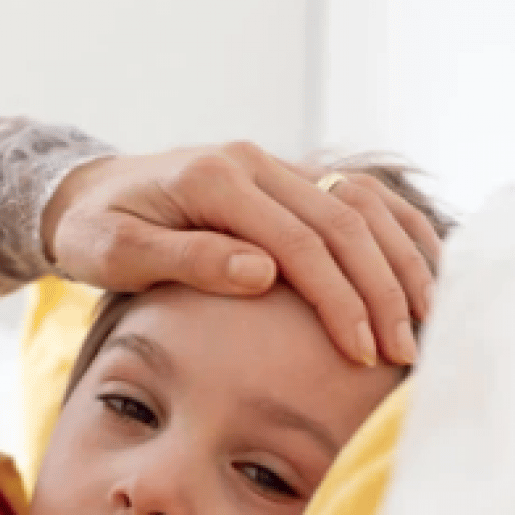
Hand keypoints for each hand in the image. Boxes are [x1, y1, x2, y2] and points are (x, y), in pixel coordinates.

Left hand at [43, 141, 441, 365]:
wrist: (86, 194)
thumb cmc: (95, 232)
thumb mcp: (118, 253)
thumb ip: (187, 259)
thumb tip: (264, 274)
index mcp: (215, 179)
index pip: (299, 241)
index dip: (338, 298)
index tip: (362, 351)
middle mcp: (252, 162)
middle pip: (344, 222)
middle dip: (381, 289)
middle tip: (405, 352)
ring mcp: (272, 165)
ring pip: (363, 204)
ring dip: (400, 261)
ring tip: (428, 320)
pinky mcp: (283, 179)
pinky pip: (356, 198)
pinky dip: (394, 233)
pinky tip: (421, 274)